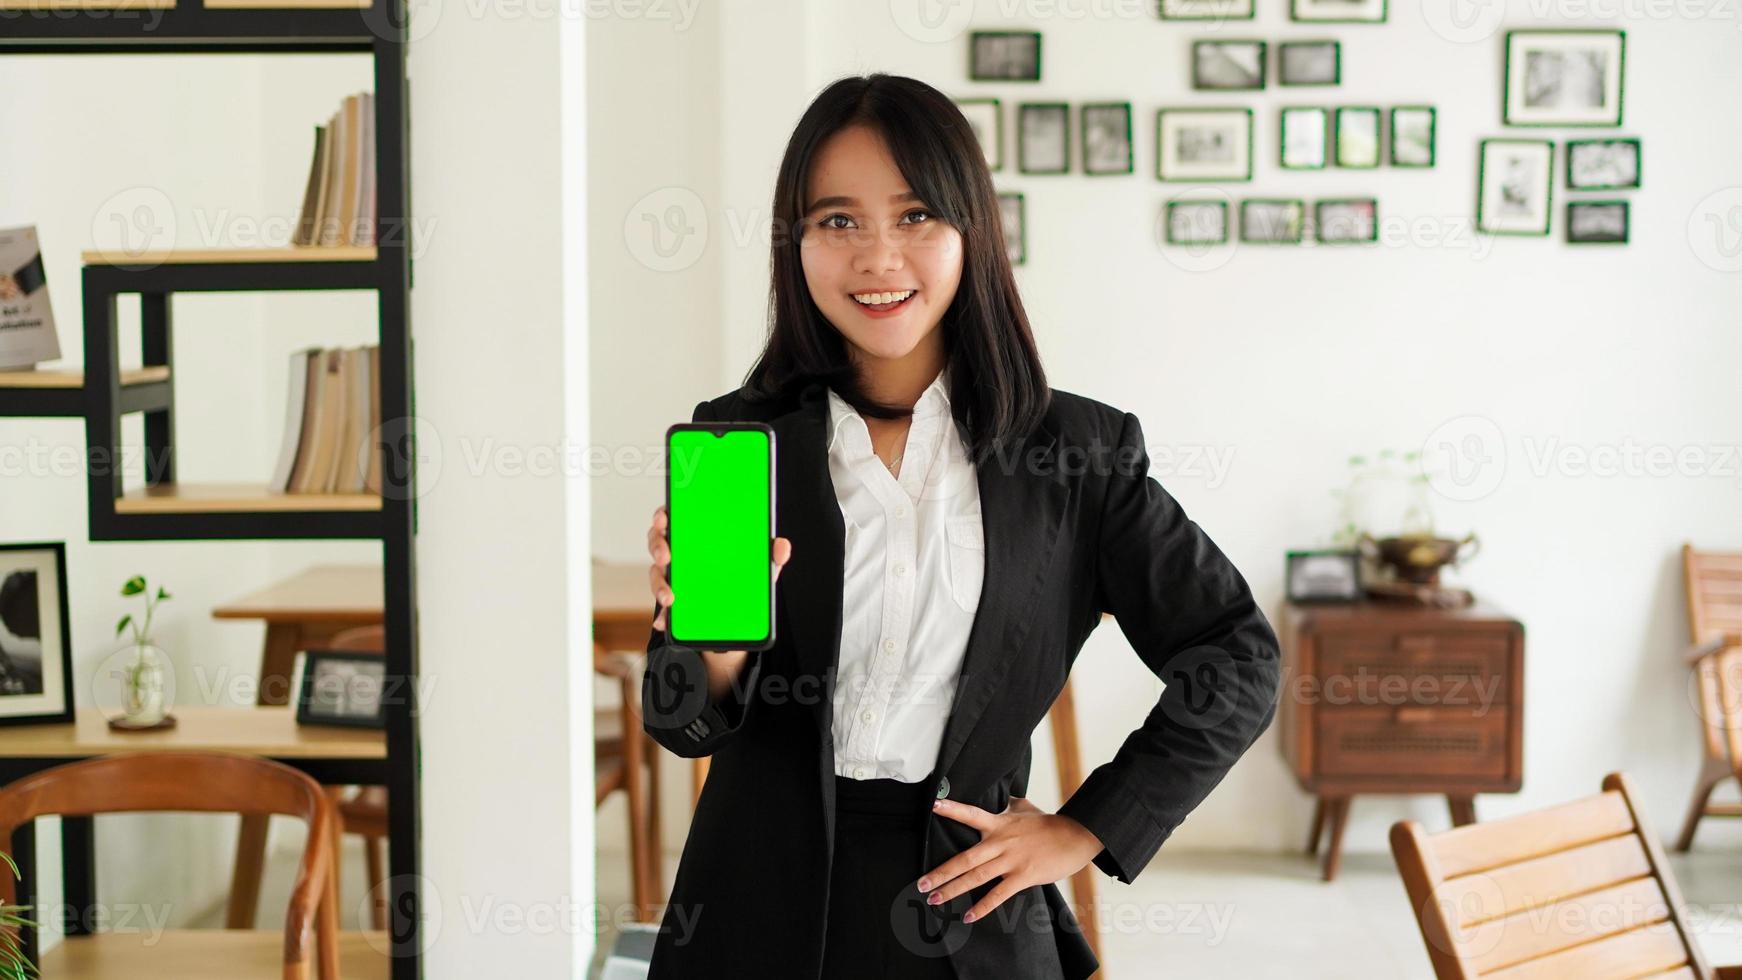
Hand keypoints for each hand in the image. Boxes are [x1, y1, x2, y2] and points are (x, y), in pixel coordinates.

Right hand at [646, 504, 791, 647]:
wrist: (739, 611)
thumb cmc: (743, 572)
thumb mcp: (759, 564)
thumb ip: (770, 554)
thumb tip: (782, 547)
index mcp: (697, 532)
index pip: (675, 515)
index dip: (664, 514)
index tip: (663, 518)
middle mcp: (680, 550)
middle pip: (658, 541)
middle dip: (657, 547)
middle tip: (666, 557)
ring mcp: (673, 575)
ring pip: (656, 574)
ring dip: (659, 585)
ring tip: (670, 599)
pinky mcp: (673, 598)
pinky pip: (662, 606)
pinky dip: (663, 616)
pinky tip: (664, 623)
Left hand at [916, 796, 1103, 923]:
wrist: (1076, 836)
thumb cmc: (1049, 823)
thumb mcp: (1026, 808)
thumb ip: (1012, 804)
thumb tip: (1007, 796)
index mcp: (999, 823)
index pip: (971, 813)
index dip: (952, 809)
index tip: (933, 805)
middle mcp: (1000, 842)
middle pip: (965, 858)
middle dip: (941, 872)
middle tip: (921, 883)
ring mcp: (1011, 860)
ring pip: (976, 877)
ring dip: (953, 889)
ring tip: (935, 899)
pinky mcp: (1023, 876)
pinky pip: (998, 894)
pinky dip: (983, 907)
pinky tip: (969, 916)